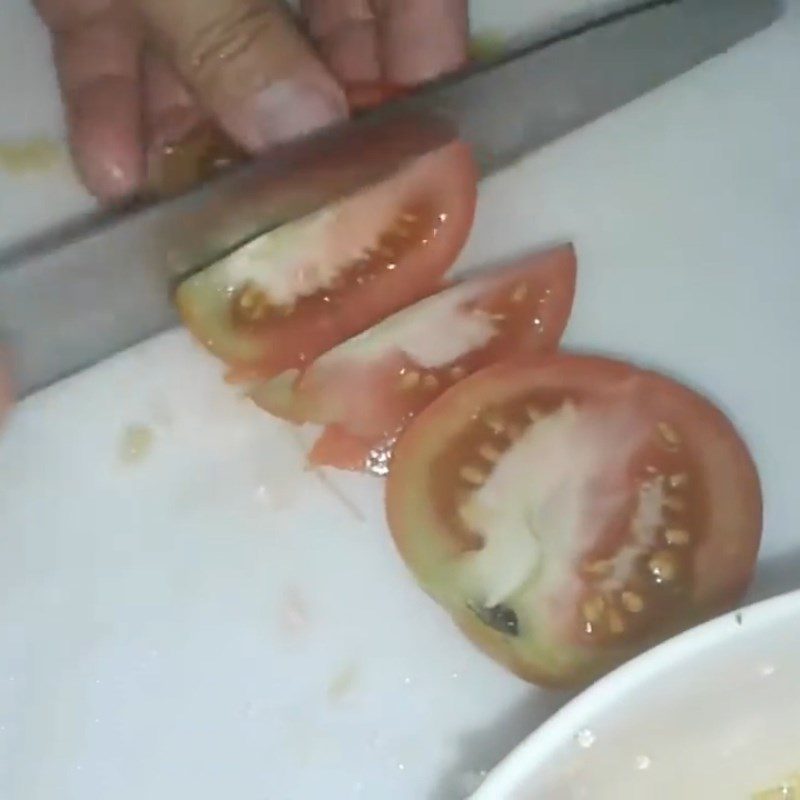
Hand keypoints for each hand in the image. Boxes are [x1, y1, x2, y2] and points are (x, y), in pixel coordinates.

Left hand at [34, 0, 468, 200]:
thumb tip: (306, 132)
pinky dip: (114, 97)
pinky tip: (114, 170)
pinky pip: (119, 37)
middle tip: (300, 207)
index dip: (420, 69)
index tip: (410, 157)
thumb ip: (240, 29)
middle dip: (300, 125)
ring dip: (196, 135)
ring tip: (197, 216)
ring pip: (211, 51)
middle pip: (316, 35)